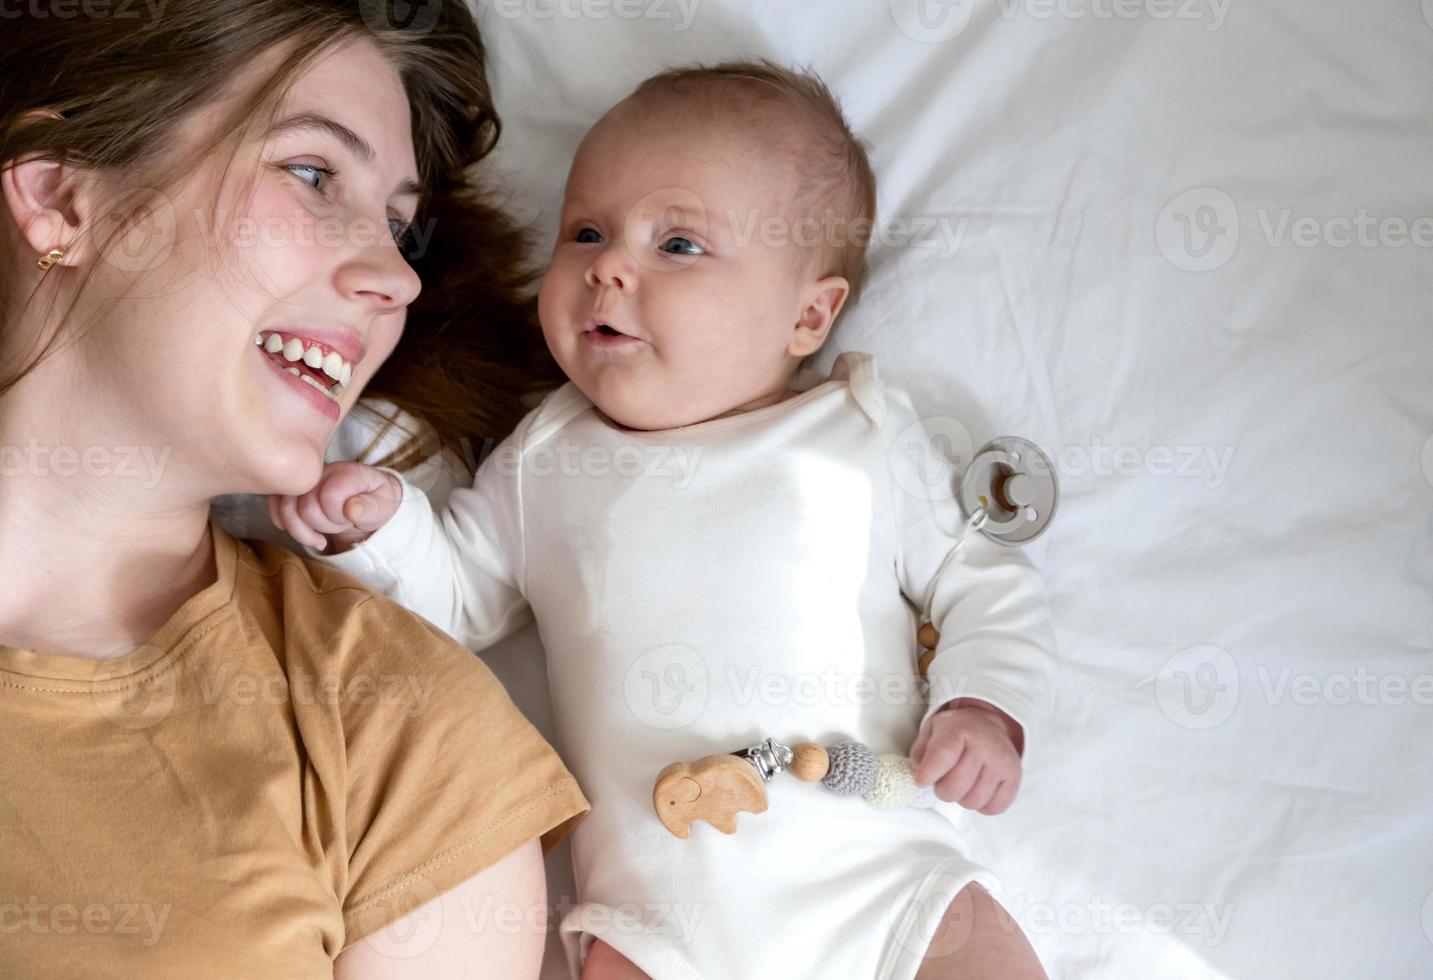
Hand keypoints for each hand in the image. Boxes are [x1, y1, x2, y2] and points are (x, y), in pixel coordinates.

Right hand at [268, 461, 402, 553]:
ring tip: (323, 532)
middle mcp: (321, 471)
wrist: (368, 502)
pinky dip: (286, 525)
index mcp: (346, 472)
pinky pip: (275, 508)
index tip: (351, 520)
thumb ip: (371, 507)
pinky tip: (305, 532)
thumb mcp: (384, 507)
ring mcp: (304, 480)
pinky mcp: (291, 490)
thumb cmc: (377, 504)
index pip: (329, 497)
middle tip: (340, 524)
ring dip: (305, 529)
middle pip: (305, 507)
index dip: (338, 516)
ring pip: (286, 509)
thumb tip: (351, 509)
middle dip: (323, 525)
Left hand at [910, 699, 1023, 814]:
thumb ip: (920, 753)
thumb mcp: (932, 731)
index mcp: (959, 730)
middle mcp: (984, 745)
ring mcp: (1001, 762)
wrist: (988, 724)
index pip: (941, 758)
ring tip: (962, 785)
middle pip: (955, 787)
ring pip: (974, 801)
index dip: (927, 775)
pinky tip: (978, 790)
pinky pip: (994, 808)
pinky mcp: (1014, 777)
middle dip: (942, 790)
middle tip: (943, 782)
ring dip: (962, 799)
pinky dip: (982, 806)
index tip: (921, 780)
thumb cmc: (956, 732)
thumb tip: (920, 777)